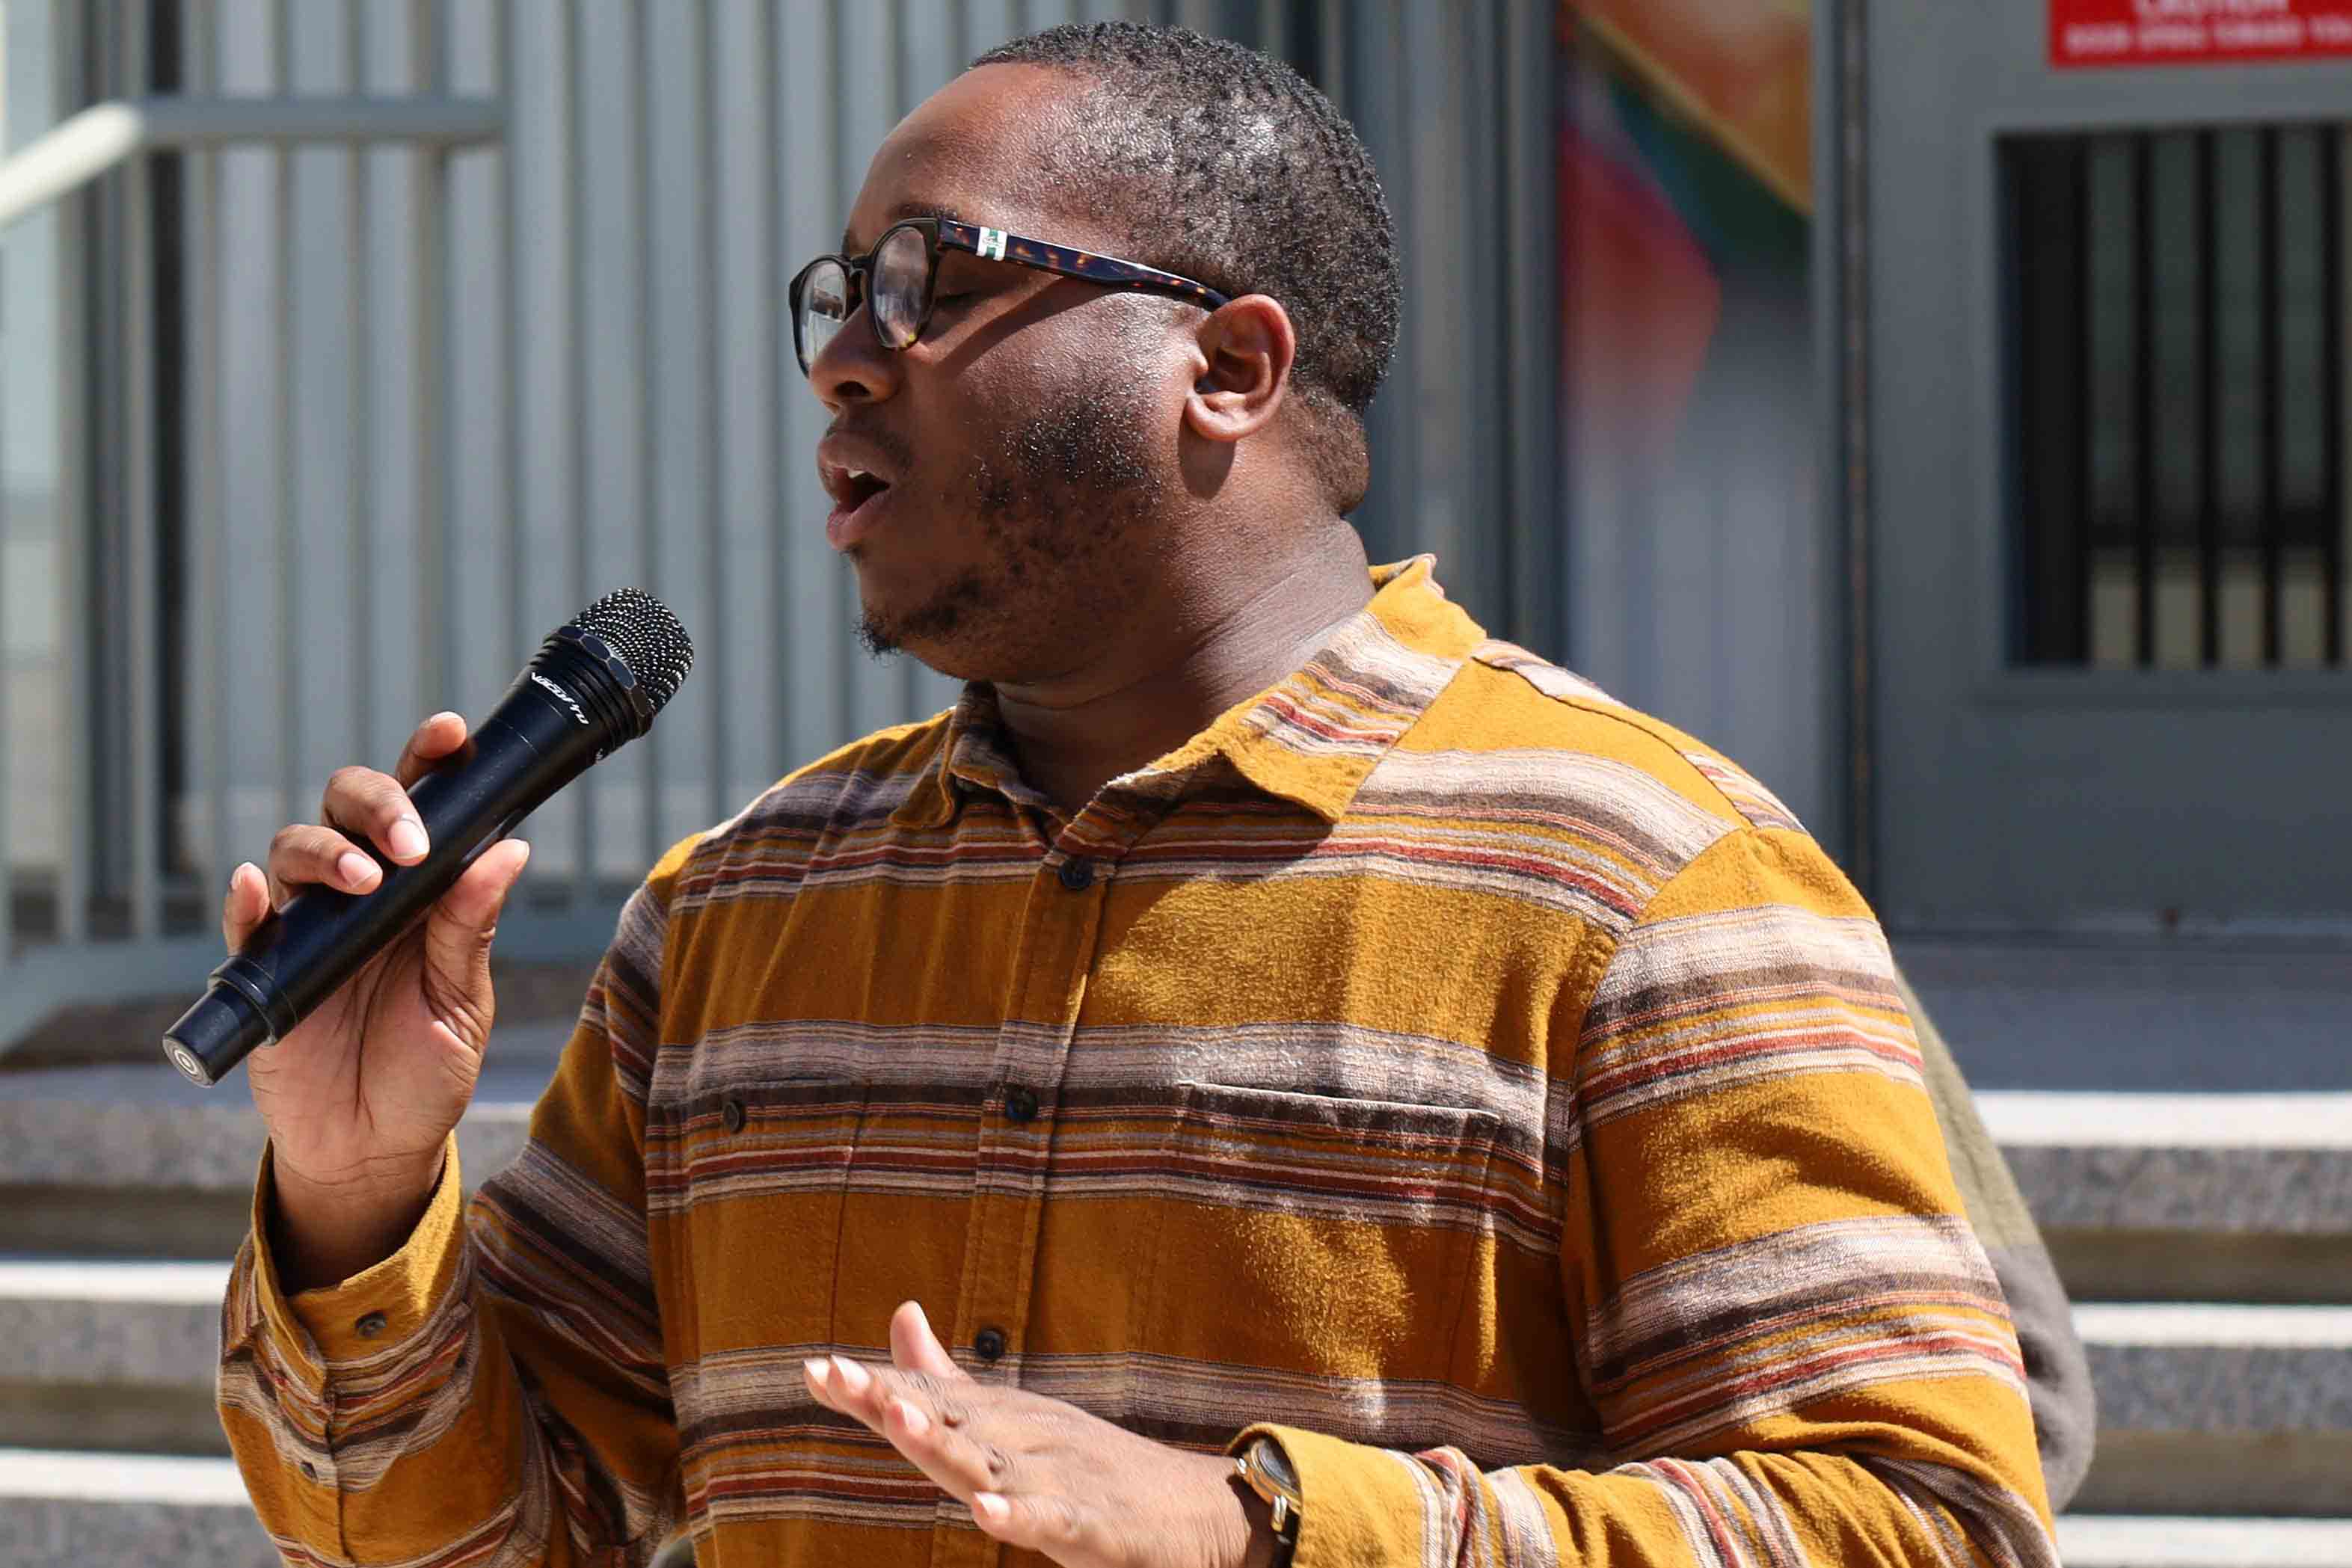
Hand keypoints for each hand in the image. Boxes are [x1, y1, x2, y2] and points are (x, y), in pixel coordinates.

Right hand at [225, 711, 531, 1282]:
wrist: (373, 1149)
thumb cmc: (426, 1069)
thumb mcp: (462, 1004)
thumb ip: (471, 928)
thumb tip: (510, 848)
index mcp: (420, 889)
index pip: (422, 808)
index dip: (430, 762)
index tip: (450, 733)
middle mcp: (360, 892)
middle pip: (347, 807)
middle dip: (376, 803)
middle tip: (409, 843)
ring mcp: (307, 926)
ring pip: (295, 849)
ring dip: (325, 853)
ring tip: (364, 883)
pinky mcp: (261, 970)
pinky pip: (244, 921)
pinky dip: (247, 900)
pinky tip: (257, 890)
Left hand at [804, 1302, 1273, 1567]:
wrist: (1199, 1505)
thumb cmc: (1094, 1464)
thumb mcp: (1014, 1420)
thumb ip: (949, 1378)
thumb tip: (899, 1313)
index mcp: (1001, 1422)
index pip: (927, 1398)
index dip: (870, 1387)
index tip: (814, 1368)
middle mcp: (1024, 1441)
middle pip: (951, 1420)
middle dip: (894, 1399)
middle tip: (840, 1378)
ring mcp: (1059, 1479)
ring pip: (993, 1463)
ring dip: (945, 1442)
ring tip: (898, 1420)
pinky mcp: (1094, 1524)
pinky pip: (1053, 1520)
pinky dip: (1020, 1514)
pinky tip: (985, 1511)